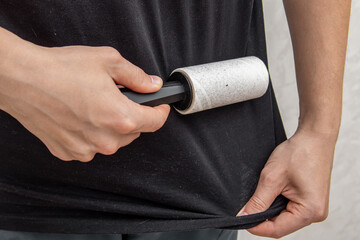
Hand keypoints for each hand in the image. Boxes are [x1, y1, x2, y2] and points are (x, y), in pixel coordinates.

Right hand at [0, 40, 169, 161]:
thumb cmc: (60, 69)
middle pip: (134, 132)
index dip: (161, 112)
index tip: (160, 107)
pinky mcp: (69, 153)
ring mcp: (86, 150)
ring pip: (113, 141)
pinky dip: (91, 134)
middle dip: (132, 116)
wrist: (22, 79)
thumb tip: (152, 84)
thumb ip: (136, 76)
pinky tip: (79, 117)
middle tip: (118, 98)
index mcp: (120, 118)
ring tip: (94, 106)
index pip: (155, 123)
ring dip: (111, 127)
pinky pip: (91, 146)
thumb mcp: (108, 61)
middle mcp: (105, 140)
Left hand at [237, 127, 336, 237]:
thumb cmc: (299, 153)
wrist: (314, 137)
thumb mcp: (271, 178)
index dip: (256, 227)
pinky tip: (271, 194)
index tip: (241, 220)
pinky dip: (278, 204)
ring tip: (260, 197)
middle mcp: (316, 213)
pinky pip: (291, 209)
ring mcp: (315, 207)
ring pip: (285, 218)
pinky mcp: (311, 200)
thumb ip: (257, 201)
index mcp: (310, 211)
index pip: (277, 230)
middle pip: (281, 226)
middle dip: (262, 219)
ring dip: (270, 211)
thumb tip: (244, 216)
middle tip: (246, 208)